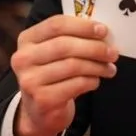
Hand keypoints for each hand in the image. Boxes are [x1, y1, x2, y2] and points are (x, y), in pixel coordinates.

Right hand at [10, 15, 118, 135]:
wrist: (40, 111)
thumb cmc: (53, 74)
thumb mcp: (54, 52)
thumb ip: (72, 38)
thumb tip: (102, 32)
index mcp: (27, 39)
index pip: (56, 24)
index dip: (83, 26)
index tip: (103, 31)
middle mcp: (23, 58)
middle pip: (65, 45)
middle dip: (95, 48)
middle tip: (113, 53)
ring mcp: (31, 80)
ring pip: (73, 65)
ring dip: (98, 66)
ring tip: (109, 68)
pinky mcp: (43, 99)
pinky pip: (76, 84)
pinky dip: (92, 81)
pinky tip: (96, 81)